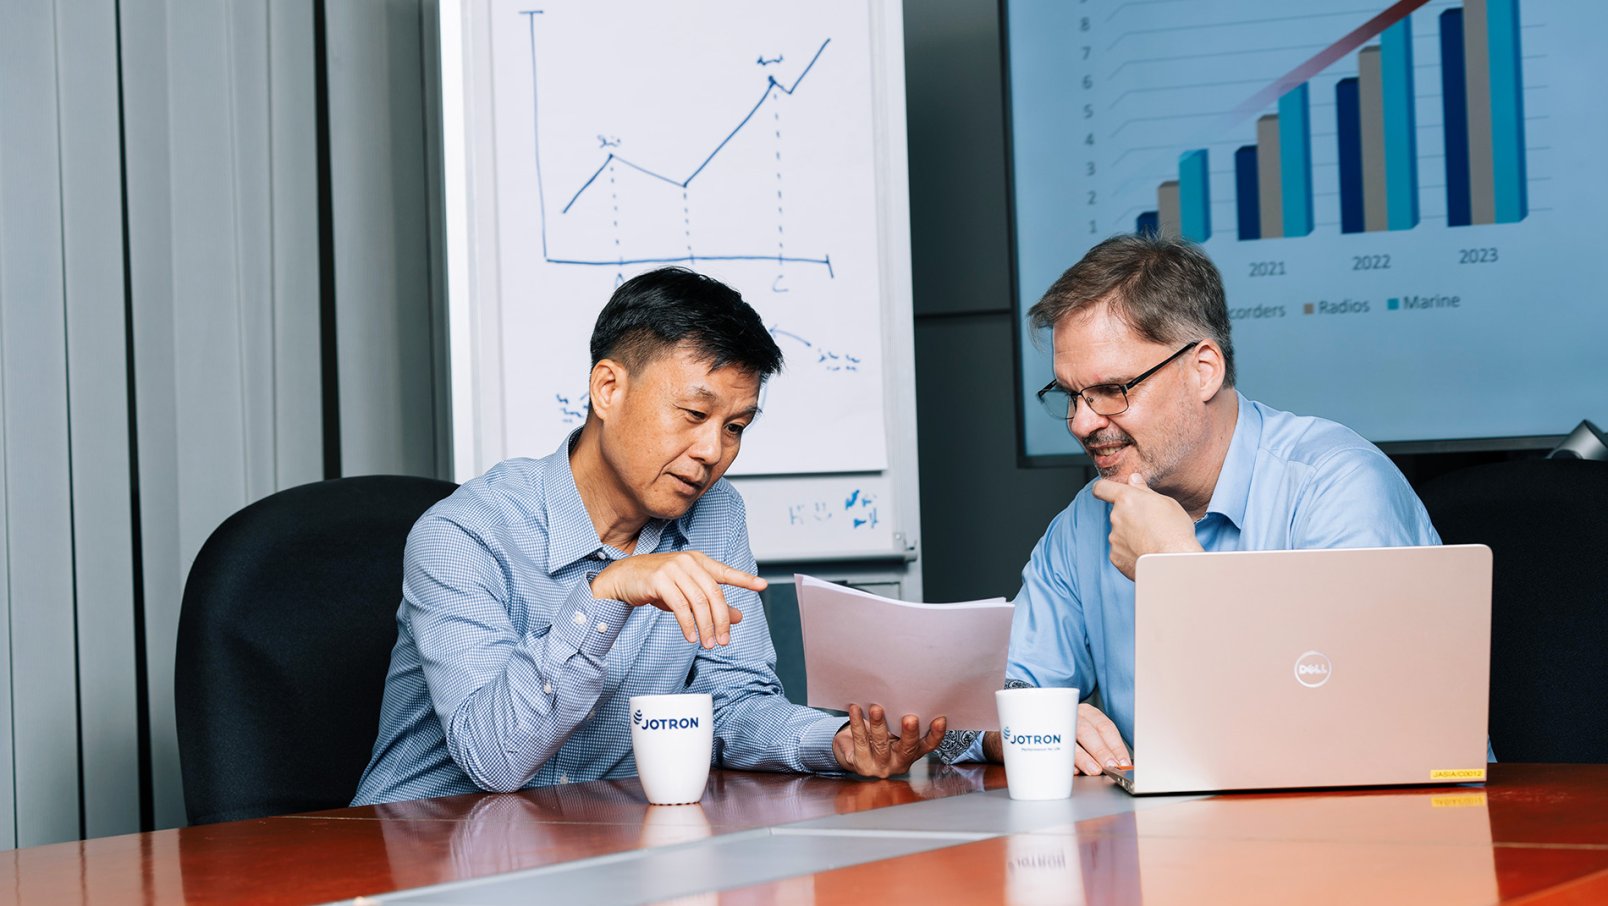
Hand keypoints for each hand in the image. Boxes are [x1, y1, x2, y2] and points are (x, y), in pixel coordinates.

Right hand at [589, 551, 763, 647]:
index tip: (763, 586)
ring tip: (708, 644)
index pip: (726, 571)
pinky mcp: (658, 579)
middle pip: (714, 594)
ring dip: (705, 626)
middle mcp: (688, 562)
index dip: (745, 579)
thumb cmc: (659, 585)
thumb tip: (738, 617)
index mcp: (699, 561)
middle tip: (724, 641)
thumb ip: (713, 604)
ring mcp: (673, 569)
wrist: (624, 578)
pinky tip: (691, 637)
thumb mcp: (688, 593)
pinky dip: (687, 624)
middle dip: (721, 620)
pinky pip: (679, 606)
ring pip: (698, 602)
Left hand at [832, 704, 946, 778]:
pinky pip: (860, 741)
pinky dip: (857, 724)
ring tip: (876, 708)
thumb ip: (900, 720)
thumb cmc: (878, 736)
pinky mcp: (861, 764)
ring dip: (879, 725)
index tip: (940, 718)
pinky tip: (855, 709)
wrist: (852, 752)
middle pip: (907, 748)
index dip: (936, 734)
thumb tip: (905, 693)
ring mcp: (880, 766)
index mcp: (912, 752)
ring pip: (881, 744)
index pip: (928, 745)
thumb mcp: (893, 731)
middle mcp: (899, 762)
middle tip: (910, 718)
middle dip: (909, 733)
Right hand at [984, 704, 1130, 775]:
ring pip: (1070, 736)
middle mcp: (1070, 713)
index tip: (1124, 763)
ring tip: (1093, 770)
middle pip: (1088, 731)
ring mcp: (1052, 721)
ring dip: (1083, 756)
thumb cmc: (1057, 736)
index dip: (1117, 746)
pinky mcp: (1035, 731)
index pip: (1105, 727)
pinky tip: (1070, 770)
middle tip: (1111, 767)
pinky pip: (1048, 742)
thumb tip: (1116, 767)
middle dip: (1102, 751)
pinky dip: (1061, 759)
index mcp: (1085, 712)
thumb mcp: (1079, 736)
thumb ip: (1095, 749)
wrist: (1017, 731)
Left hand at [1091, 473, 1202, 579]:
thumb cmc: (1175, 531)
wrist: (1173, 562)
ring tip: (1153, 543)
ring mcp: (1114, 538)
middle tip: (1151, 526)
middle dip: (1130, 518)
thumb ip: (1144, 491)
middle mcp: (1116, 517)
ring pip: (1120, 534)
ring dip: (1132, 536)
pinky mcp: (1115, 557)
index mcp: (1126, 499)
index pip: (1102, 488)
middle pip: (1118, 514)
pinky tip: (1147, 554)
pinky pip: (1121, 551)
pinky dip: (1131, 553)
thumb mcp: (1166, 503)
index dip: (1104, 489)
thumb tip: (1133, 480)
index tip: (1106, 491)